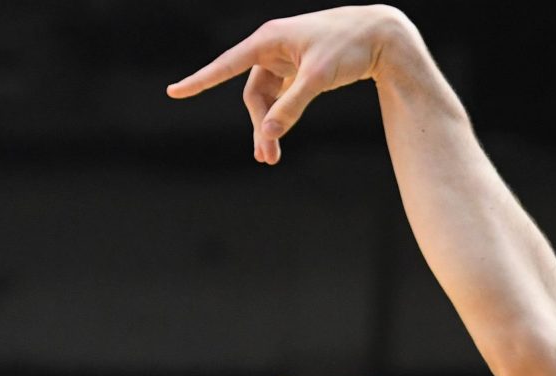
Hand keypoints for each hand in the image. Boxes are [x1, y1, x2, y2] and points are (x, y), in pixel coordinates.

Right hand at [167, 5, 414, 164]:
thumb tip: (268, 133)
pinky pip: (282, 95)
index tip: (174, 92)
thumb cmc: (349, 48)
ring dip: (269, 125)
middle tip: (267, 159)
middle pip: (253, 93)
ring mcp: (285, 58)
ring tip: (272, 158)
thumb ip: (293, 106)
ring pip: (267, 98)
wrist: (381, 35)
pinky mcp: (299, 68)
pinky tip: (280, 136)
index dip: (200, 80)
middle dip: (258, 125)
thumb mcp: (319, 78)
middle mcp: (272, 47)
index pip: (226, 64)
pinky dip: (282, 116)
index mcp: (269, 40)